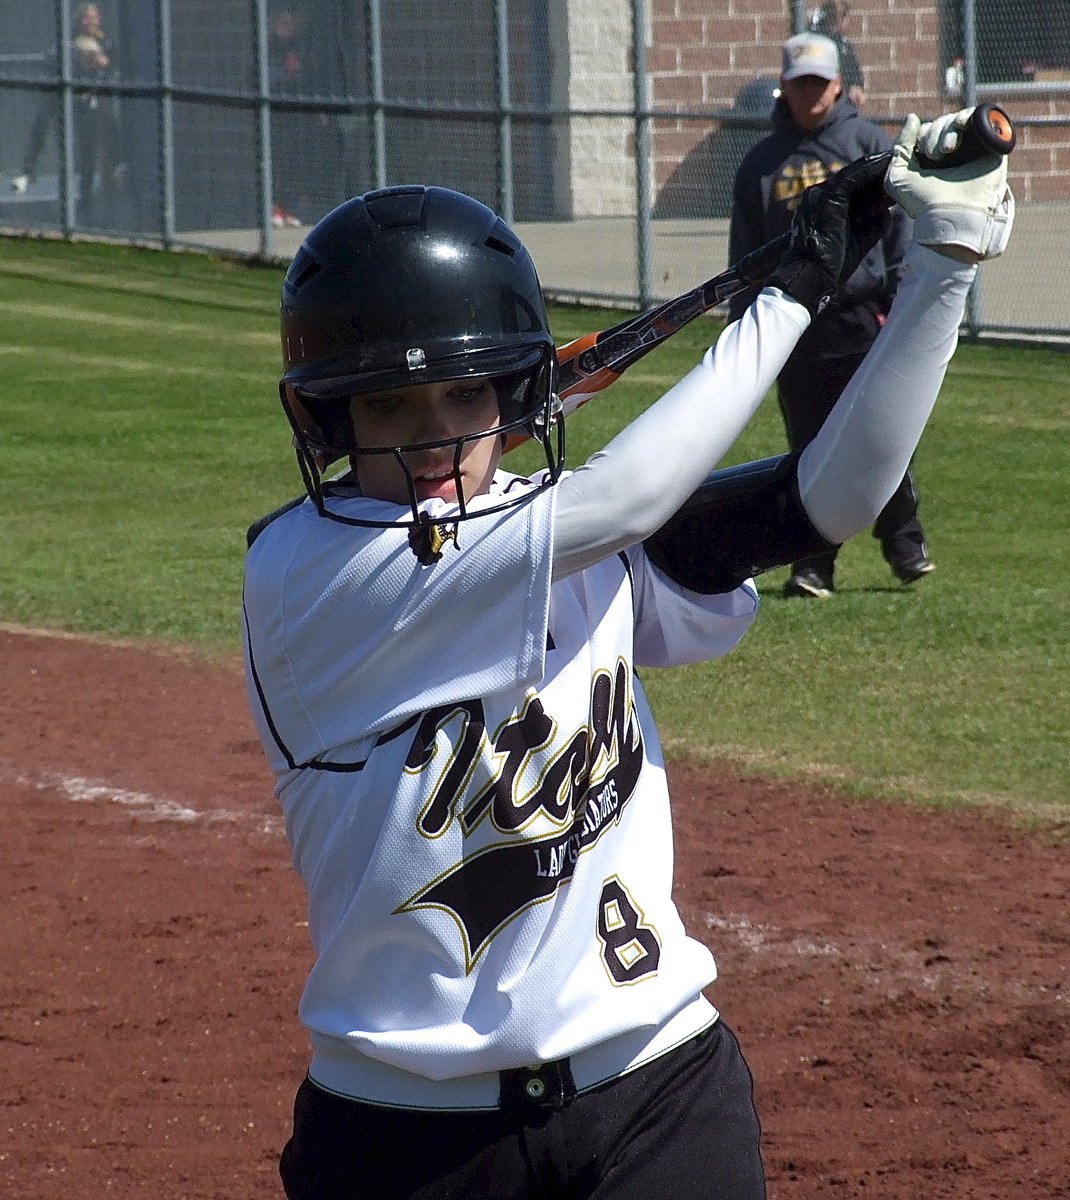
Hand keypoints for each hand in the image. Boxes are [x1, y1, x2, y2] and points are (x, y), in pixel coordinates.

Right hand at [766, 154, 890, 315]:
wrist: (810, 277)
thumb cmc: (830, 265)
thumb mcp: (857, 240)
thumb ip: (871, 224)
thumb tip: (888, 212)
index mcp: (823, 206)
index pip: (851, 185)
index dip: (874, 178)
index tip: (896, 174)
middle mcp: (818, 196)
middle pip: (854, 176)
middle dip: (878, 169)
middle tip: (902, 159)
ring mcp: (821, 195)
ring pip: (855, 173)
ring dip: (878, 165)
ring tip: (899, 157)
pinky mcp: (828, 198)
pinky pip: (854, 177)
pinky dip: (872, 170)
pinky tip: (889, 164)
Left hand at [885, 111, 1014, 259]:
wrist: (951, 215)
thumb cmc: (923, 202)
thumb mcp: (898, 176)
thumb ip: (900, 146)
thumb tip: (912, 117)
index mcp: (932, 159)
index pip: (928, 130)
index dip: (923, 135)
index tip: (925, 155)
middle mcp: (954, 152)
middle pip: (943, 123)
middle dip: (936, 134)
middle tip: (937, 155)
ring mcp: (974, 148)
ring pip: (961, 119)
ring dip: (950, 128)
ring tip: (949, 148)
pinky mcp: (992, 146)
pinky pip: (985, 117)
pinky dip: (972, 115)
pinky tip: (963, 123)